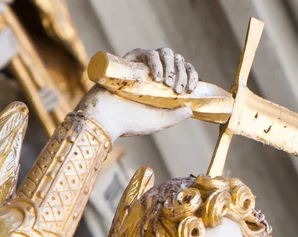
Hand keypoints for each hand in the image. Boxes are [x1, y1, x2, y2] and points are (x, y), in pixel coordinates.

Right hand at [75, 48, 197, 140]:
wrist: (107, 119)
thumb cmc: (131, 122)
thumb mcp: (160, 121)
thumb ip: (176, 115)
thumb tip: (191, 109)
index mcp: (162, 86)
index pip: (182, 72)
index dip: (190, 75)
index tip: (190, 88)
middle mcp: (154, 73)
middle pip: (176, 60)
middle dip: (182, 73)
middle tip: (178, 90)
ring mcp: (143, 65)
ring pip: (166, 53)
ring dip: (172, 67)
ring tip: (167, 85)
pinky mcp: (131, 60)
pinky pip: (149, 53)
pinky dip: (157, 62)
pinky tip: (157, 78)